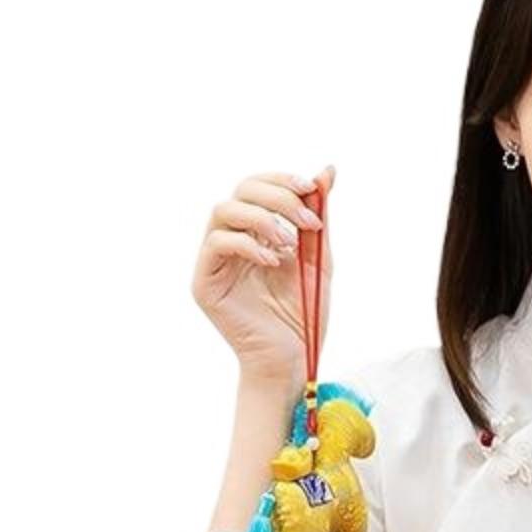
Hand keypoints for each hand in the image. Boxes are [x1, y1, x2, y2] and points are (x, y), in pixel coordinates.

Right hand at [192, 165, 335, 391]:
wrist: (292, 360)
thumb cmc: (303, 316)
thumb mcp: (318, 261)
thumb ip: (319, 219)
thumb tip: (327, 171)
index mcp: (256, 232)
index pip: (258, 186)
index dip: (282, 180)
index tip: (312, 189)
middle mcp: (231, 240)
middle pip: (241, 190)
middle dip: (278, 197)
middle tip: (308, 222)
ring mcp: (215, 260)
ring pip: (223, 210)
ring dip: (263, 219)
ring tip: (290, 245)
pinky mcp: (205, 281)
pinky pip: (217, 244)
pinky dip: (248, 245)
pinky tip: (274, 262)